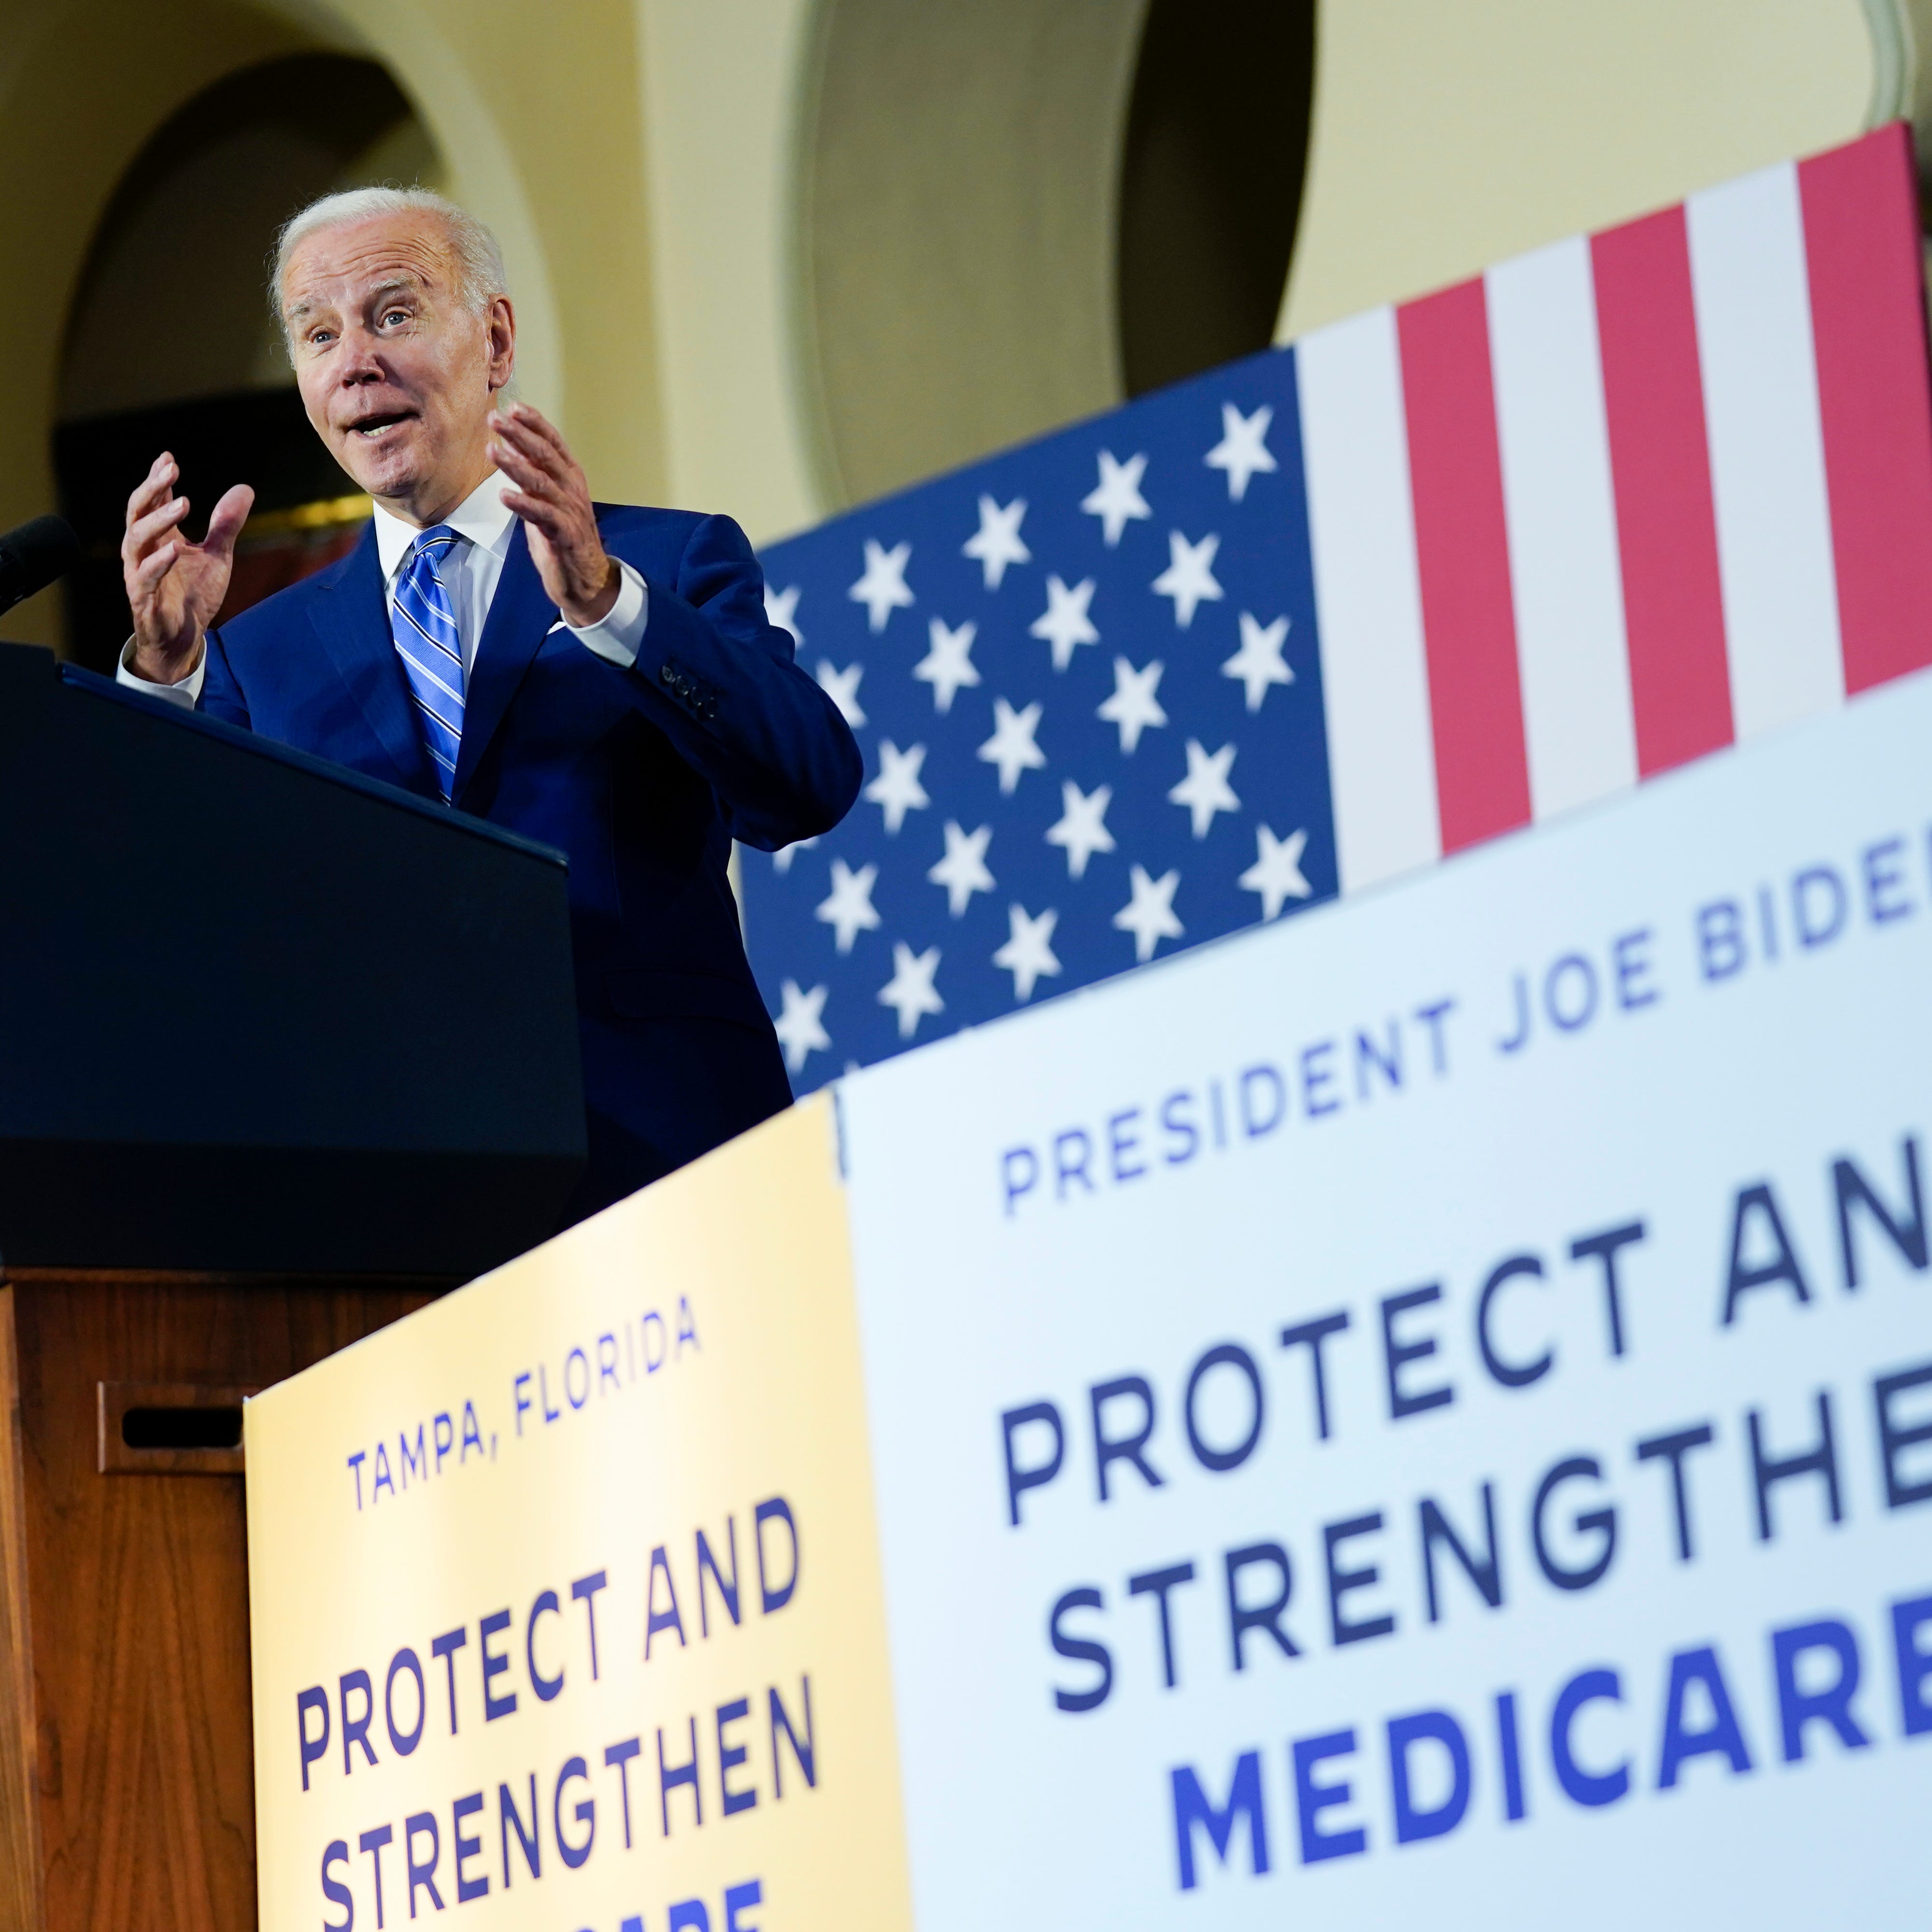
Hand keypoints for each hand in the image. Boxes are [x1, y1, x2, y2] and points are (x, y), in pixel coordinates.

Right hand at [122, 453, 253, 683]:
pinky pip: (145, 576)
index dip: (157, 478)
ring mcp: (139, 573)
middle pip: (137, 511)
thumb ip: (226, 525)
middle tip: (170, 469)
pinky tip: (175, 549)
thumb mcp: (217, 556)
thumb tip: (244, 488)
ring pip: (136, 539)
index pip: (153, 500)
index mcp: (159, 537)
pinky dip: (159, 561)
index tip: (168, 457)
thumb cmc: (193, 595)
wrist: (184, 638)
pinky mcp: (142, 598)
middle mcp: (144, 550)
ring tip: (181, 503)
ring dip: (158, 519)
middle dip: (152, 488)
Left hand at [488, 402, 618, 626]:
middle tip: (495, 420)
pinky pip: (543, 516)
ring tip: (492, 450)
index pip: (554, 443)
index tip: (513, 408)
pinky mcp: (565, 535)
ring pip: (542, 482)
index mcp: (571, 478)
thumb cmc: (563, 539)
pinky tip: (505, 495)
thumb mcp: (547, 501)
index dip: (535, 424)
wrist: (586, 580)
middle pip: (546, 456)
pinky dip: (523, 504)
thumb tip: (514, 448)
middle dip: (520, 436)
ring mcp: (570, 512)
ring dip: (515, 465)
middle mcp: (573, 490)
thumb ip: (534, 476)